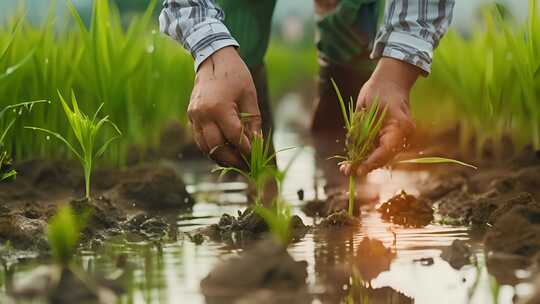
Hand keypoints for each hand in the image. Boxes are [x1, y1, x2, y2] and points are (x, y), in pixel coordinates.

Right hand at [188, 47, 260, 167]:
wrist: (212, 58)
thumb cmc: (235, 75)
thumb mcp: (250, 96)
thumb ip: (253, 122)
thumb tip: (256, 145)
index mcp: (219, 107)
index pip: (234, 137)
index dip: (245, 149)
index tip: (254, 157)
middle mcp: (203, 114)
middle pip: (216, 147)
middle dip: (232, 160)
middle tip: (246, 167)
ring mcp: (194, 116)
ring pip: (205, 147)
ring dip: (220, 157)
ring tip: (236, 161)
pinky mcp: (191, 116)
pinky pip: (200, 139)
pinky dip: (211, 147)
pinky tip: (225, 150)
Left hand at [341, 57, 419, 176]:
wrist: (390, 81)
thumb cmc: (378, 90)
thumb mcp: (364, 108)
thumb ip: (360, 129)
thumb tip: (351, 150)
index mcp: (400, 127)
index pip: (386, 151)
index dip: (371, 162)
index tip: (358, 170)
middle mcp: (402, 135)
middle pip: (383, 157)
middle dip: (364, 165)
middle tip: (346, 171)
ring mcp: (398, 137)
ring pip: (380, 156)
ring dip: (363, 163)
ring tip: (346, 169)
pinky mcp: (390, 137)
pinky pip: (378, 150)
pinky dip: (366, 155)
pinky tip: (352, 162)